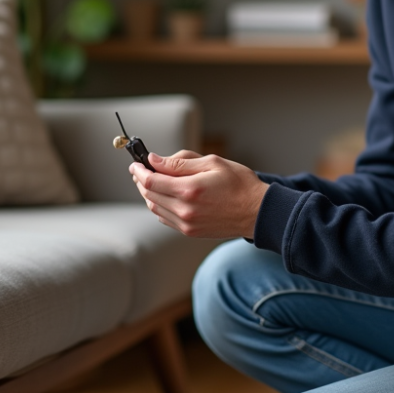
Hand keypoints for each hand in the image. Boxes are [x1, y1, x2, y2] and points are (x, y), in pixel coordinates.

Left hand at [130, 151, 268, 238]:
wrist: (257, 212)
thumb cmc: (239, 183)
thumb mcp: (212, 163)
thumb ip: (180, 163)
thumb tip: (154, 160)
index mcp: (189, 190)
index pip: (151, 181)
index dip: (139, 170)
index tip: (136, 162)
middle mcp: (184, 210)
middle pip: (149, 195)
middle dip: (141, 180)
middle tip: (141, 169)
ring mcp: (186, 224)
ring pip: (155, 208)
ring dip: (149, 194)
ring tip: (152, 180)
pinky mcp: (190, 231)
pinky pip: (165, 218)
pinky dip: (159, 206)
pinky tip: (165, 196)